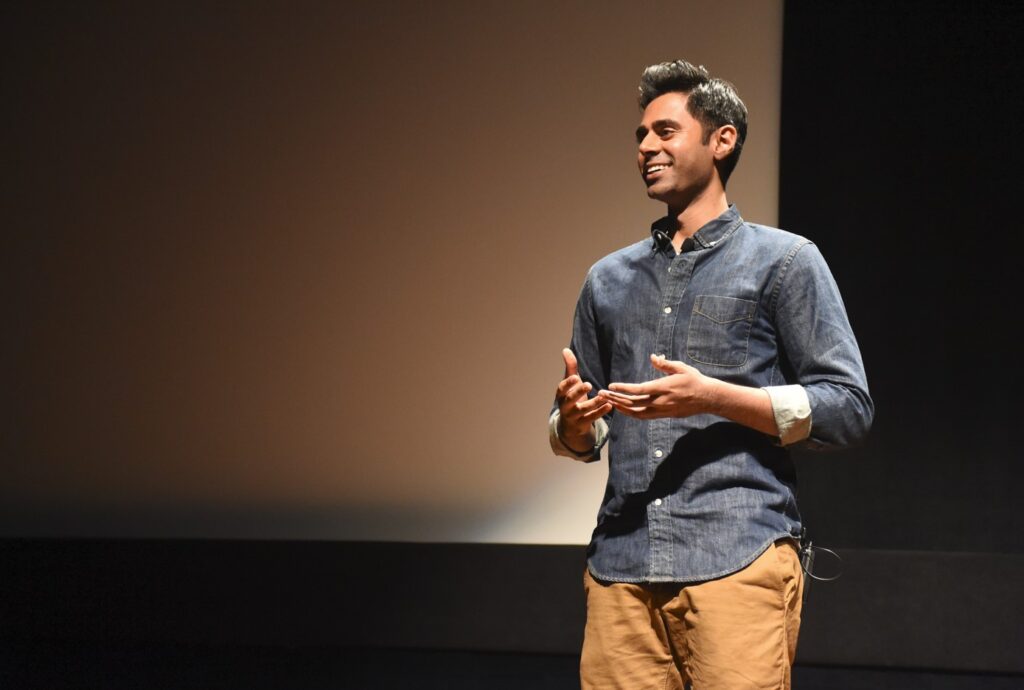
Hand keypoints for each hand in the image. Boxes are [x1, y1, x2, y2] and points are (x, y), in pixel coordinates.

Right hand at [556, 348, 612, 451]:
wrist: (571, 424)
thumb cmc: (572, 398)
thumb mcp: (571, 384)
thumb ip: (570, 367)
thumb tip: (565, 349)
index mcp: (561, 395)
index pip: (561, 388)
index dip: (568, 384)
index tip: (575, 377)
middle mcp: (564, 406)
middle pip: (570, 400)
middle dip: (578, 392)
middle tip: (589, 384)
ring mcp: (573, 416)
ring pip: (582, 410)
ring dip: (593, 403)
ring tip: (604, 396)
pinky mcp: (582, 424)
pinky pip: (591, 418)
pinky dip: (600, 412)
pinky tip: (610, 406)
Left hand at [601, 354, 715, 419]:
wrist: (708, 398)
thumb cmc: (694, 380)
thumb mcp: (681, 368)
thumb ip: (665, 364)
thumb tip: (653, 356)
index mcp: (663, 388)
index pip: (638, 390)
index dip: (623, 389)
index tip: (611, 386)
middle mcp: (660, 402)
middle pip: (633, 403)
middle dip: (615, 399)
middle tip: (602, 394)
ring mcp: (662, 411)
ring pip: (636, 413)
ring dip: (621, 408)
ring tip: (609, 402)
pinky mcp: (664, 415)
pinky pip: (644, 416)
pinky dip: (631, 413)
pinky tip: (624, 409)